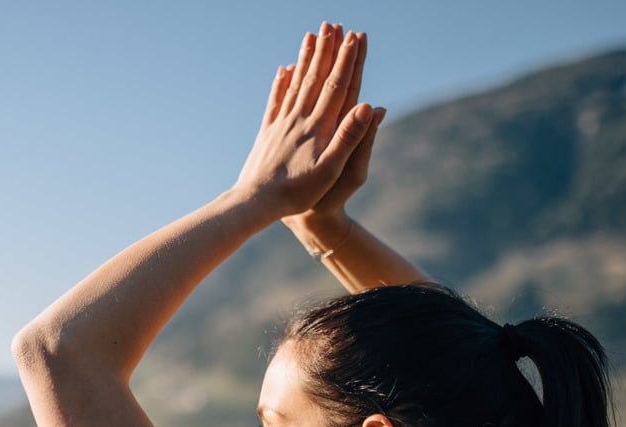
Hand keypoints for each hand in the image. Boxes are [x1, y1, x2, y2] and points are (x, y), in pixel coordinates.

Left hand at [233, 23, 372, 222]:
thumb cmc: (297, 193)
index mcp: (318, 127)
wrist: (255, 202)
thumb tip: (370, 106)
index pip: (338, 86)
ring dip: (306, 58)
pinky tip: (284, 69)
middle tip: (334, 25)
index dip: (348, 61)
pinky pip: (276, 100)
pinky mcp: (267, 132)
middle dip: (328, 50)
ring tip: (311, 35)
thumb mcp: (331, 171)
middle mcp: (299, 119)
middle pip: (317, 78)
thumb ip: (350, 138)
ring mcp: (281, 123)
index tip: (356, 37)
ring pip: (296, 83)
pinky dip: (282, 83)